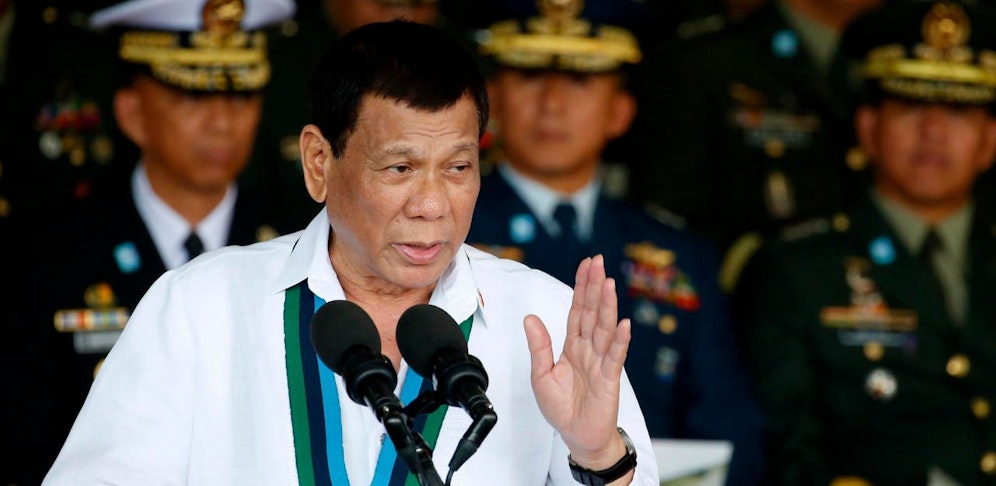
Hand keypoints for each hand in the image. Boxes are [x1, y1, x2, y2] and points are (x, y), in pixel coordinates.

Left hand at [524, 254, 631, 468]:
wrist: (578, 437)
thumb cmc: (562, 408)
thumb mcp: (541, 375)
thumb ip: (539, 347)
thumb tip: (530, 318)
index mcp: (572, 346)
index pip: (577, 311)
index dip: (581, 288)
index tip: (586, 265)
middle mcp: (589, 350)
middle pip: (592, 313)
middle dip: (594, 287)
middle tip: (598, 263)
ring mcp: (600, 363)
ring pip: (603, 329)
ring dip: (607, 306)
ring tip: (608, 284)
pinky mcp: (609, 380)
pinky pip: (614, 357)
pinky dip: (619, 341)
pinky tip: (623, 324)